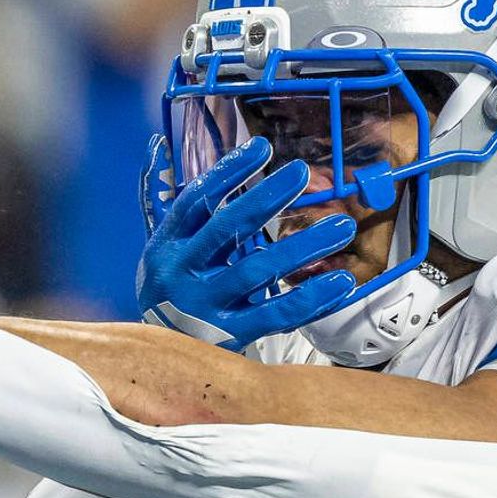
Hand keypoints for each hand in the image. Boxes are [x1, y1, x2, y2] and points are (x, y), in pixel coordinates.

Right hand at [136, 134, 355, 350]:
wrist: (154, 354)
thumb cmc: (168, 287)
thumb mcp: (160, 244)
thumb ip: (164, 197)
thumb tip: (158, 143)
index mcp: (168, 244)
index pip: (196, 200)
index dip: (227, 172)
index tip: (261, 147)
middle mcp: (183, 272)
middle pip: (227, 229)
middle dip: (264, 199)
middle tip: (300, 172)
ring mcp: (207, 306)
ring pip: (257, 272)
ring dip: (302, 247)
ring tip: (341, 226)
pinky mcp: (232, 335)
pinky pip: (277, 315)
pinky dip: (311, 299)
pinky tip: (341, 283)